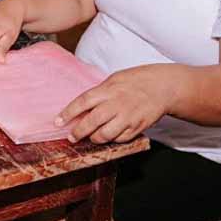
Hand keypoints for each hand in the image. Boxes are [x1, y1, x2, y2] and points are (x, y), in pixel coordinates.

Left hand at [56, 64, 173, 143]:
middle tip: (71, 137)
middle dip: (78, 132)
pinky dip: (112, 140)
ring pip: (105, 135)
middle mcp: (117, 104)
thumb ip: (99, 93)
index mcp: (108, 89)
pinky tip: (108, 136)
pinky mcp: (137, 127)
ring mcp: (128, 117)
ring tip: (91, 137)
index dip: (68, 113)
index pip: (83, 102)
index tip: (57, 122)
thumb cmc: (136, 80)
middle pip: (92, 122)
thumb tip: (81, 107)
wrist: (163, 87)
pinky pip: (120, 139)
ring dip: (95, 138)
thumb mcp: (114, 80)